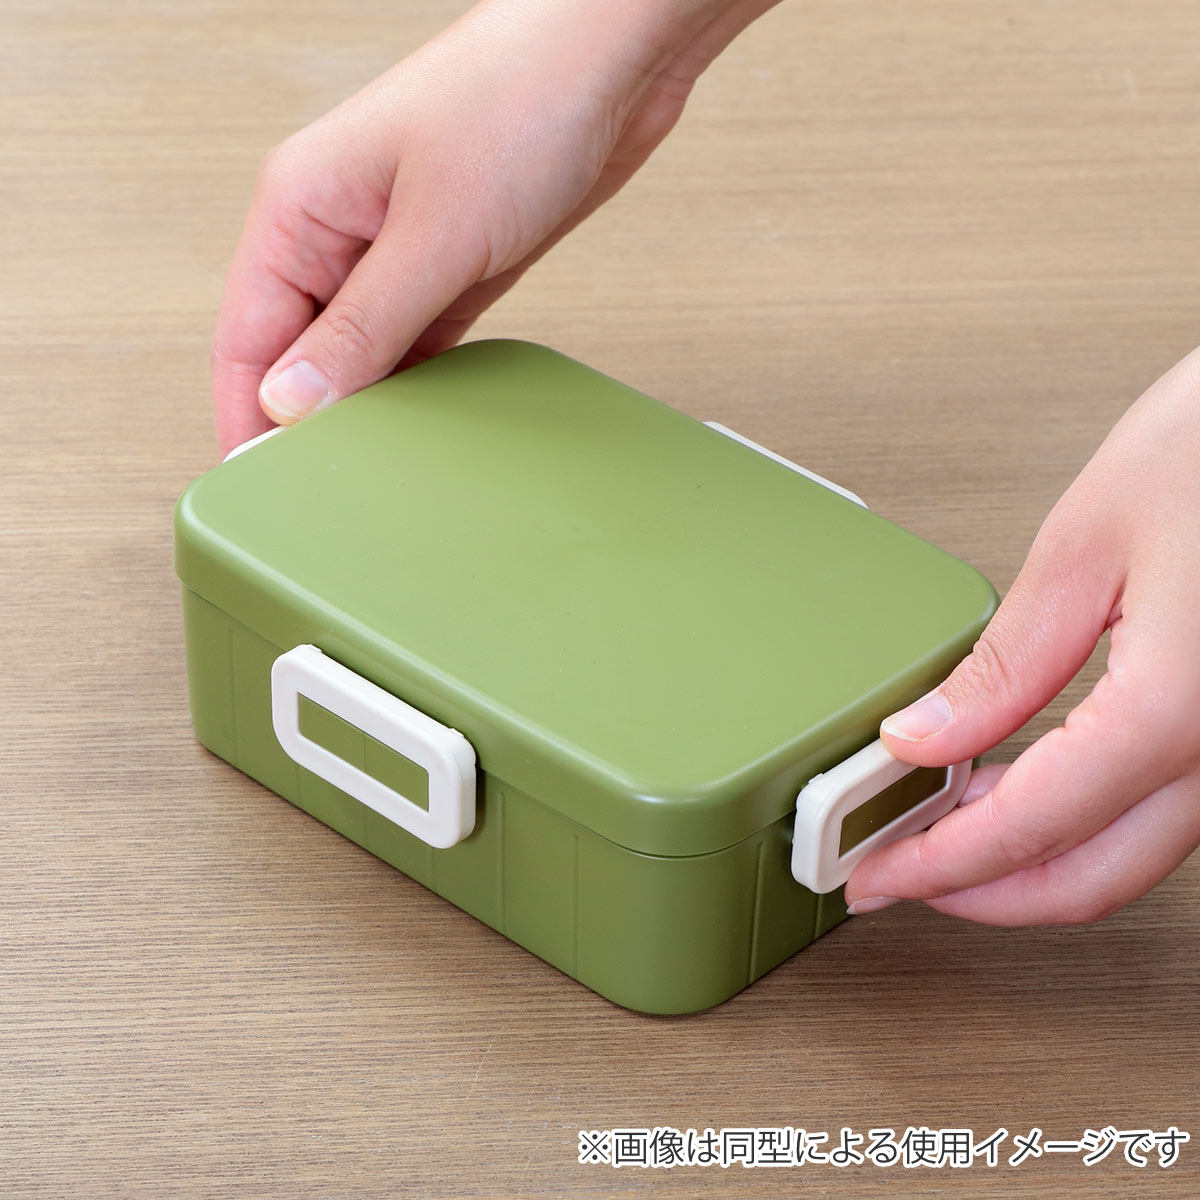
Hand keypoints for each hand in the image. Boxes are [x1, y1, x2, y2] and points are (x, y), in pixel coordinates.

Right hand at [211, 0, 776, 455]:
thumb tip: (291, 400)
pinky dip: (419, 384)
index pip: (247, 337)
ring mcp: (399, 251)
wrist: (612, 65)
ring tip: (377, 471)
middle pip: (300, 352)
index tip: (259, 485)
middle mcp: (339, 232)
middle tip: (327, 493)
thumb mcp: (430, 236)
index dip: (246, 417)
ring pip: (362, 354)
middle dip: (309, 421)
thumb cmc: (516, 102)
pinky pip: (418, 344)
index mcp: (299, 208)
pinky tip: (424, 426)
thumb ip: (361, 329)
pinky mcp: (454, 266)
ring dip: (369, 408)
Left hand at [846, 347, 1199, 923]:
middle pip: (1088, 879)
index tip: (873, 873)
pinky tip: (1016, 790)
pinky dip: (1077, 824)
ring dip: (1026, 861)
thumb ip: (1006, 665)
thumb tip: (925, 738)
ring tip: (936, 829)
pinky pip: (1155, 812)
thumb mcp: (1087, 547)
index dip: (936, 864)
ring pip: (1128, 858)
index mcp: (1177, 708)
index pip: (1029, 828)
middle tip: (893, 872)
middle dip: (978, 891)